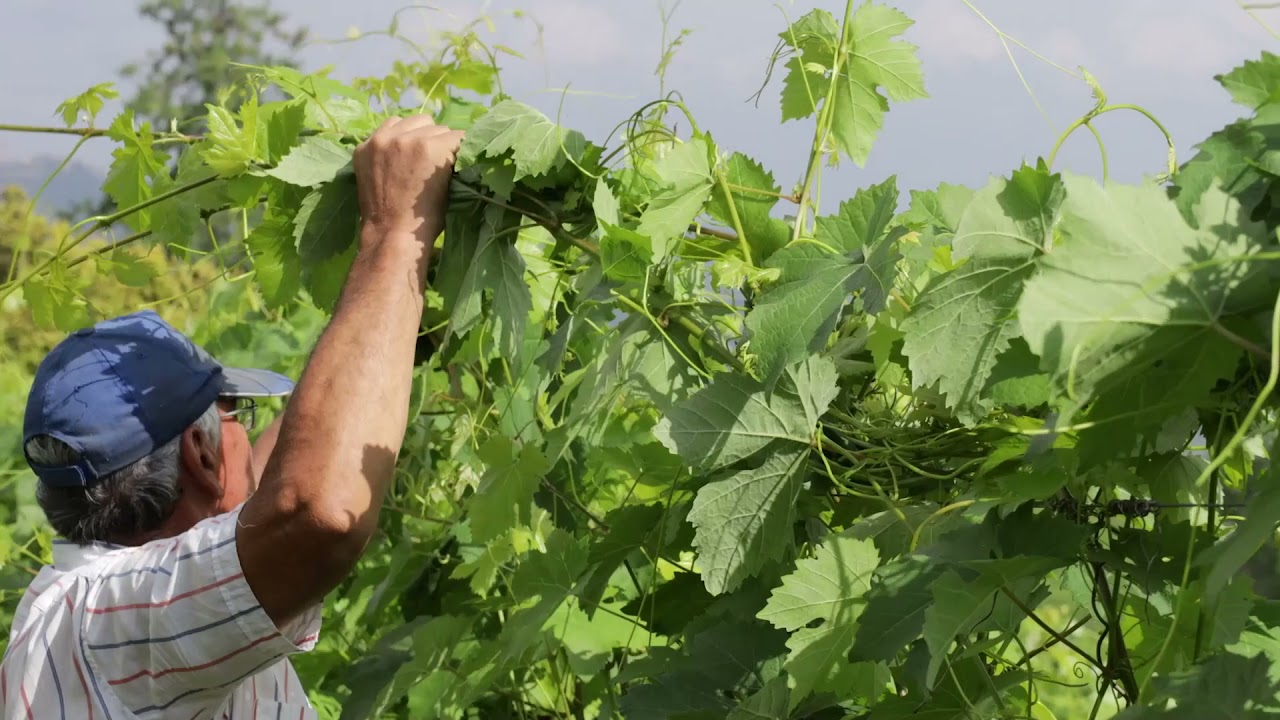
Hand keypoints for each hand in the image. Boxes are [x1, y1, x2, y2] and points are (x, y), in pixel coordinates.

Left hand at [353, 115, 465, 246]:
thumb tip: (457, 149)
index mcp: (433, 147)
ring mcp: (382, 139)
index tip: (459, 158)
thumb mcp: (449, 187)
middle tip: (436, 160)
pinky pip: (387, 127)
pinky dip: (396, 135)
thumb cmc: (427, 218)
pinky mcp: (365, 146)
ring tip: (416, 152)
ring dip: (418, 133)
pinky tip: (397, 152)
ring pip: (411, 121)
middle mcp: (407, 136)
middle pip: (436, 127)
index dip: (461, 149)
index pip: (457, 136)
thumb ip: (451, 161)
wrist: (391, 233)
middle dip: (440, 142)